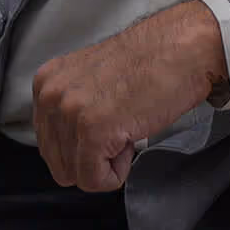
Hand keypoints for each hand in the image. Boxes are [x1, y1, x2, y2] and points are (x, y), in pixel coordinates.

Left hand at [30, 0, 224, 193]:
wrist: (183, 49)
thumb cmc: (149, 64)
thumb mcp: (90, 80)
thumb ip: (68, 109)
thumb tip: (66, 149)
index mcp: (46, 82)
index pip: (49, 144)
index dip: (84, 144)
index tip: (108, 119)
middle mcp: (50, 96)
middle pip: (60, 164)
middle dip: (93, 156)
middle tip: (120, 124)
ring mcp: (70, 113)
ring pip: (77, 175)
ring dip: (108, 161)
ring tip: (127, 125)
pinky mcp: (93, 132)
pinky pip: (95, 180)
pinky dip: (117, 173)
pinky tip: (131, 139)